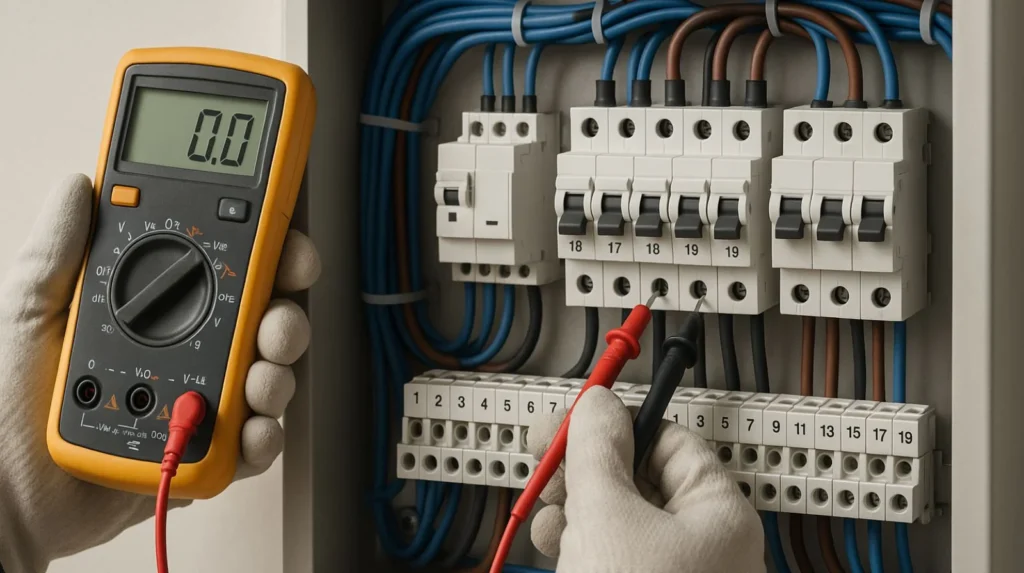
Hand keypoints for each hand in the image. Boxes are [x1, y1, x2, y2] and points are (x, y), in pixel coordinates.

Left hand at [0, 175, 319, 572]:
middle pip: (263, 319)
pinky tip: (250, 430)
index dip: (266, 249)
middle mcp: (186, 348)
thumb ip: (56, 251)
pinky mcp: (206, 450)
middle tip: (277, 322)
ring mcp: (200, 399)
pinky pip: (255, 441)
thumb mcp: (26, 313)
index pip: (225, 265)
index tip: (283, 243)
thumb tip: (79, 189)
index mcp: (152, 307)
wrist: (3, 494)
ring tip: (258, 382)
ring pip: (269, 375)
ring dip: (278, 374)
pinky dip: (264, 436)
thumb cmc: (5, 404)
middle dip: (285, 315)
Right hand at [527, 386, 765, 572]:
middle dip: (587, 466)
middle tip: (550, 455)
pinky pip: (617, 554)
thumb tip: (599, 405)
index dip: (618, 422)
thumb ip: (598, 450)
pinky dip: (584, 542)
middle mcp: (710, 545)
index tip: (579, 416)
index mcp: (722, 516)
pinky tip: (555, 540)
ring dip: (578, 506)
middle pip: (642, 477)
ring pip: (624, 519)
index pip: (670, 439)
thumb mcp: (605, 514)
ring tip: (547, 505)